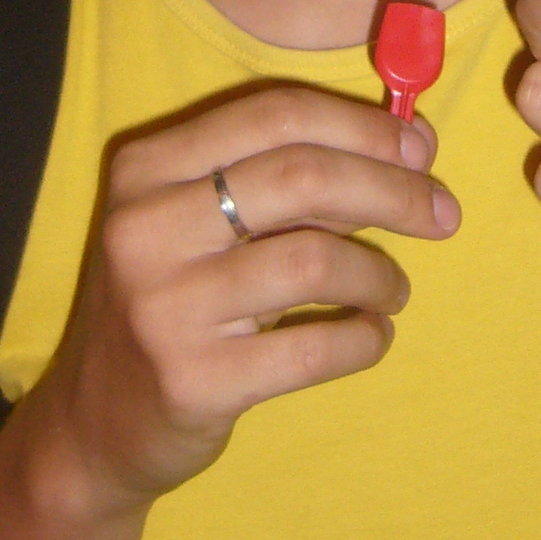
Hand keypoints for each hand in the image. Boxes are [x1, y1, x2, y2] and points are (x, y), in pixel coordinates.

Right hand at [25, 87, 458, 520]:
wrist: (98, 425)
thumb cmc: (174, 302)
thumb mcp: (199, 224)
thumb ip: (282, 179)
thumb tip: (407, 145)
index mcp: (145, 167)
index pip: (275, 114)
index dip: (363, 126)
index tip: (423, 149)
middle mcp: (143, 227)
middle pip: (302, 176)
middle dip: (393, 190)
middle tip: (443, 214)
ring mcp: (162, 306)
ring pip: (315, 260)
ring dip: (380, 274)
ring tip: (394, 291)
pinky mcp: (192, 380)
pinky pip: (314, 346)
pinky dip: (365, 338)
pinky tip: (372, 336)